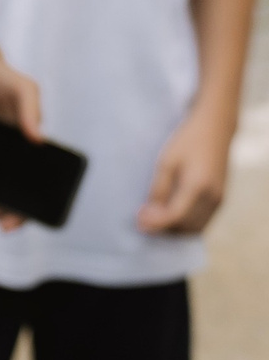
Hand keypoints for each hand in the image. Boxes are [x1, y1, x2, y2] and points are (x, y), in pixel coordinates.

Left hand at [139, 115, 232, 234]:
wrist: (215, 129)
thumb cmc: (187, 142)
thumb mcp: (166, 162)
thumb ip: (159, 189)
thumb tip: (151, 213)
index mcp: (198, 185)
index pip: (175, 215)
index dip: (156, 223)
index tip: (138, 221)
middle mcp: (213, 196)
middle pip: (185, 226)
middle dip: (162, 229)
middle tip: (141, 222)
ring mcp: (219, 199)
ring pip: (195, 228)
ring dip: (173, 230)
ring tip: (152, 220)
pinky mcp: (221, 199)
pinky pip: (202, 221)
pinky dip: (185, 225)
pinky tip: (168, 217)